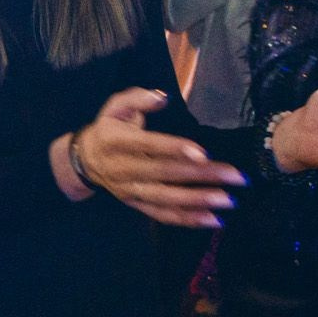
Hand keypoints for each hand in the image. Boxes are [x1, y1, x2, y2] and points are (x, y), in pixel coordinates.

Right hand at [62, 87, 243, 227]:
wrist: (83, 160)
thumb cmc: (108, 128)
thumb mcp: (116, 106)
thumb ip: (138, 98)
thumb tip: (162, 96)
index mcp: (117, 141)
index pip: (148, 146)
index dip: (175, 149)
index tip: (203, 153)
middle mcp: (123, 169)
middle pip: (164, 173)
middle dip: (201, 176)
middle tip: (234, 176)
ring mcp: (130, 190)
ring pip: (166, 198)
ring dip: (198, 201)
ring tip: (228, 200)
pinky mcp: (136, 204)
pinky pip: (162, 215)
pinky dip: (188, 219)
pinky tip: (213, 219)